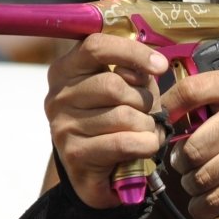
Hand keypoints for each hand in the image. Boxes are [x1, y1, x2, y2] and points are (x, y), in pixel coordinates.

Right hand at [44, 33, 166, 207]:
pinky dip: (145, 145)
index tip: (160, 66)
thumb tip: (152, 66)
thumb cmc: (113, 122)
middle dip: (143, 99)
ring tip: (145, 132)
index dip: (132, 52)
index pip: (96, 46)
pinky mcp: (74, 154)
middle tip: (149, 113)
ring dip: (147, 125)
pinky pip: (123, 142)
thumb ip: (136, 74)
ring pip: (123, 115)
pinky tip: (146, 146)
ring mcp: (62, 125)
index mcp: (67, 69)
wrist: (94, 171)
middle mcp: (58, 95)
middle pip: (114, 84)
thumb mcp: (126, 90)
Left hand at [159, 70, 218, 217]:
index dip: (167, 113)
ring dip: (192, 188)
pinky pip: (216, 197)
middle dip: (180, 165)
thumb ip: (211, 103)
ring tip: (196, 186)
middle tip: (184, 168)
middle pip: (191, 145)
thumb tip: (163, 120)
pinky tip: (203, 204)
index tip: (162, 129)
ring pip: (201, 175)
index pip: (189, 91)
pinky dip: (203, 207)